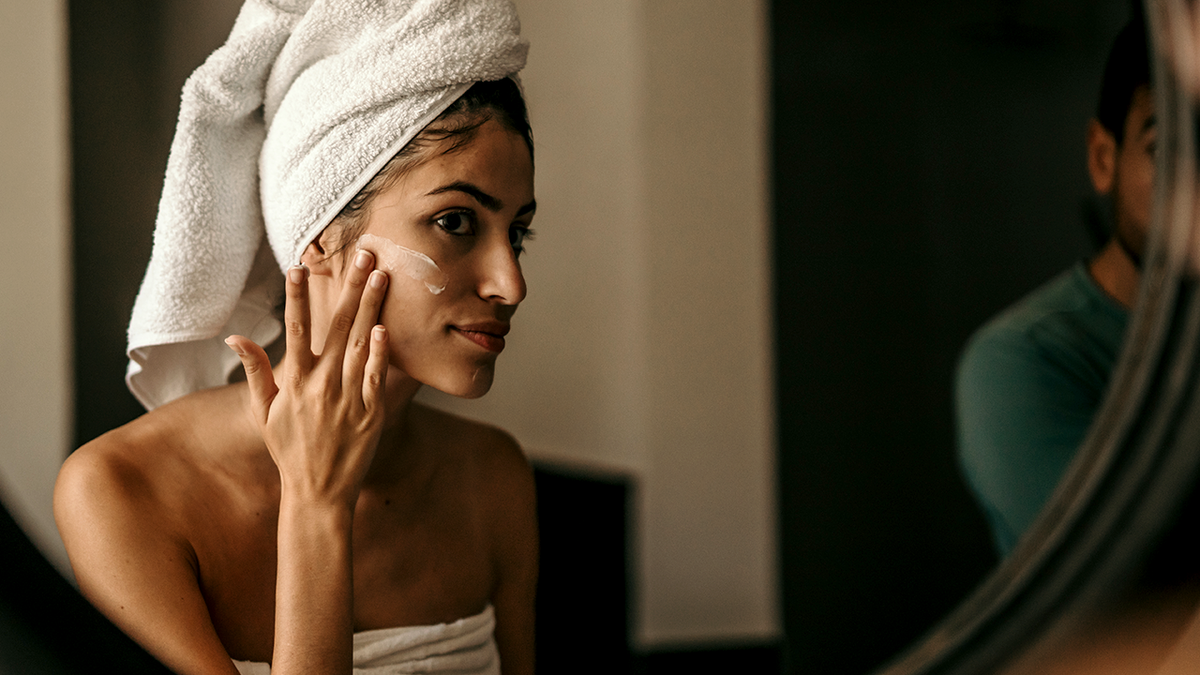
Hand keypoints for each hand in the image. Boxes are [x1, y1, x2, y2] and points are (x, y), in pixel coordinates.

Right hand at [226, 250, 390, 508]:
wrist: (318, 492)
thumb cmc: (289, 449)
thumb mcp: (264, 412)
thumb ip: (256, 371)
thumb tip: (235, 337)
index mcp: (295, 383)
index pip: (296, 330)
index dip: (297, 297)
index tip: (300, 266)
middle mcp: (322, 386)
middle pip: (337, 326)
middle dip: (350, 287)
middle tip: (364, 255)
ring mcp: (348, 399)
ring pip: (360, 344)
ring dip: (372, 307)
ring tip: (382, 275)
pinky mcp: (371, 414)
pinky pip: (376, 378)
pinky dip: (379, 353)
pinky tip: (384, 328)